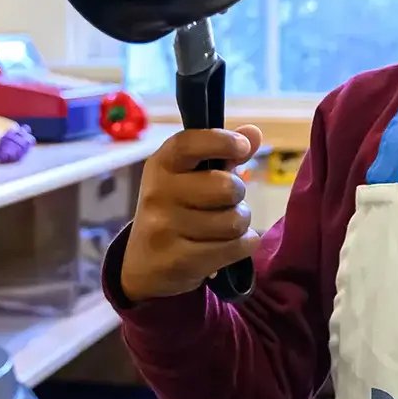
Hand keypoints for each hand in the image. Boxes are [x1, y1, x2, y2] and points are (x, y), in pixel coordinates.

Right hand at [118, 125, 264, 300]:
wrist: (143, 265)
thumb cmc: (176, 212)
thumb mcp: (189, 179)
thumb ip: (222, 155)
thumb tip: (254, 132)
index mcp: (160, 166)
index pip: (189, 143)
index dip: (222, 141)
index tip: (242, 147)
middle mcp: (157, 194)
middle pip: (226, 187)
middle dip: (238, 196)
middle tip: (225, 204)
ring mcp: (164, 228)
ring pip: (235, 221)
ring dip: (240, 225)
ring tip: (221, 228)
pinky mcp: (178, 261)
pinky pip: (237, 248)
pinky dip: (243, 247)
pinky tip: (225, 248)